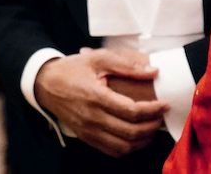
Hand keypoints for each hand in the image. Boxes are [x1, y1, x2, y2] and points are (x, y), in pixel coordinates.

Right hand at [33, 48, 168, 157]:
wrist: (45, 84)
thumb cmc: (72, 69)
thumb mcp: (98, 59)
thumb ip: (126, 65)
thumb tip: (153, 71)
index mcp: (96, 96)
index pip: (132, 111)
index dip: (153, 110)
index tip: (164, 104)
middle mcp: (93, 118)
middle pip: (131, 132)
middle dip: (152, 125)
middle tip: (161, 116)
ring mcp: (89, 130)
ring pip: (124, 146)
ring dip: (143, 140)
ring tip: (152, 127)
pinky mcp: (86, 137)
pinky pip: (112, 151)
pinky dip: (129, 148)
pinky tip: (136, 137)